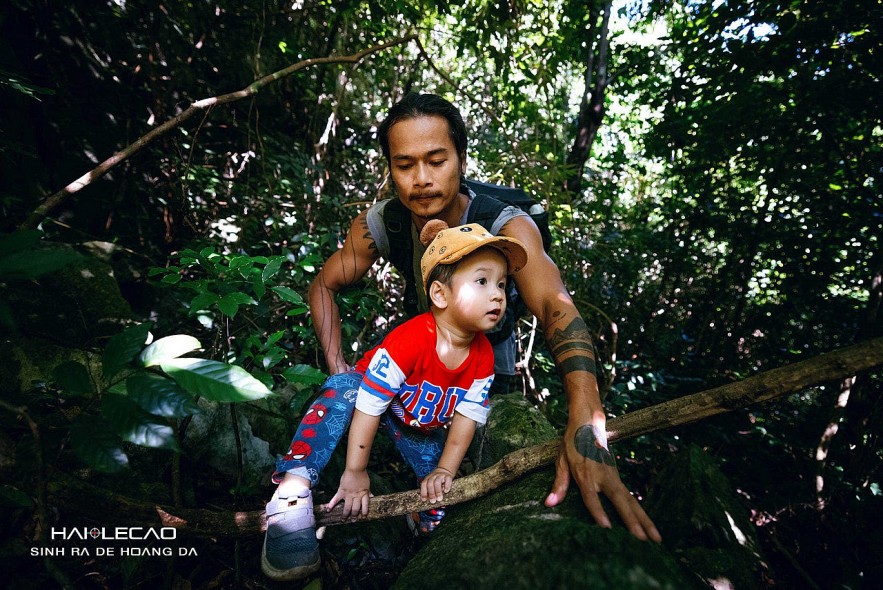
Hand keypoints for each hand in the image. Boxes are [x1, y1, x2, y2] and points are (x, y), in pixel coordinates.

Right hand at [328, 468, 370, 517]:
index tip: (363, 517)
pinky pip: (336, 499)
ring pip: (347, 507)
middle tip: (353, 520)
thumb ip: (368, 492)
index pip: (365, 506)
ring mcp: (349, 494)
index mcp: (364, 494)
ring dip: (345, 514)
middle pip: (355, 509)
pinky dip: (331, 504)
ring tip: (343, 520)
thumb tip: (372, 496)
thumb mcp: (367, 485)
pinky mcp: (342, 491)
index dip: (364, 512)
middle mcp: (356, 496)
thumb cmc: (362, 475)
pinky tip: (328, 510)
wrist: (355, 468)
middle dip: (354, 516)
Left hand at [420, 467, 453, 503]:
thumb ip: (430, 492)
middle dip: (431, 493)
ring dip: (438, 491)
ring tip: (439, 498)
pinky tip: (446, 491)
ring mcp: (441, 475)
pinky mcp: (448, 476)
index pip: (424, 484)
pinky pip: (447, 480)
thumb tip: (430, 502)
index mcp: (428, 478)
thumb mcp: (432, 484)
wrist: (445, 469)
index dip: (423, 492)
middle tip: (433, 501)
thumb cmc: (437, 480)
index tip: (424, 500)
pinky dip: (446, 486)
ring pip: (437, 482)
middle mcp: (433, 476)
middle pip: (430, 483)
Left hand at [545, 423, 661, 542]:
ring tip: (657, 538)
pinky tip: (651, 528)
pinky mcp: (618, 479)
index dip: (598, 511)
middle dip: (631, 520)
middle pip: (619, 500)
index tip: (606, 527)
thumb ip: (559, 484)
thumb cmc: (572, 443)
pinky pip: (632, 498)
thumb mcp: (561, 461)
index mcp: (585, 473)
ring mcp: (613, 477)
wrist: (588, 422)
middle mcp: (603, 476)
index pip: (591, 496)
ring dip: (644, 520)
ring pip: (631, 501)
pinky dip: (642, 513)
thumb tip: (549, 503)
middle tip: (641, 539)